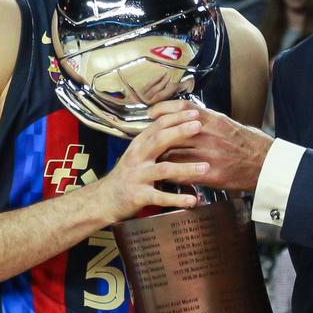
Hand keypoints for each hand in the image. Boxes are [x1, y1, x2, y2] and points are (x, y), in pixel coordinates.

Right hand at [95, 109, 210, 222]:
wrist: (106, 198)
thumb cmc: (129, 173)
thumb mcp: (139, 152)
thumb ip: (156, 140)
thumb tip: (181, 124)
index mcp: (140, 144)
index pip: (158, 125)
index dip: (176, 117)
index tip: (195, 112)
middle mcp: (138, 157)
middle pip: (159, 140)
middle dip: (180, 132)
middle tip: (199, 126)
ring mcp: (138, 176)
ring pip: (164, 169)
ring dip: (185, 168)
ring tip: (205, 167)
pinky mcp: (139, 196)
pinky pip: (160, 197)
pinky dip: (177, 199)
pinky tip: (193, 200)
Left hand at [148, 100, 272, 191]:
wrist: (266, 163)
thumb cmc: (248, 142)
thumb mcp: (227, 123)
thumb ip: (206, 119)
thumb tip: (187, 114)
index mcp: (213, 120)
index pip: (180, 109)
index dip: (162, 109)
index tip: (152, 112)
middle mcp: (208, 135)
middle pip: (172, 132)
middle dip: (157, 136)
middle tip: (147, 138)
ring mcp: (208, 156)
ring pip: (173, 155)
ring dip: (161, 157)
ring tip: (153, 159)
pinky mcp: (211, 175)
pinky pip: (183, 174)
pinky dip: (172, 175)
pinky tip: (166, 176)